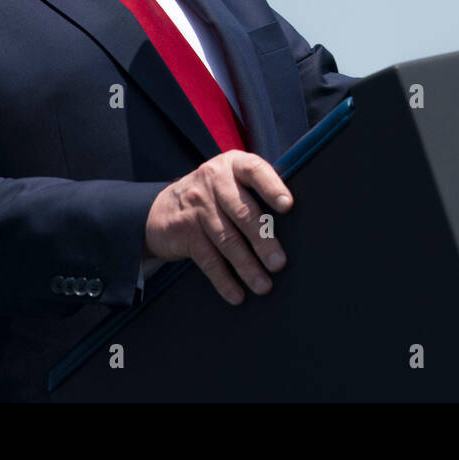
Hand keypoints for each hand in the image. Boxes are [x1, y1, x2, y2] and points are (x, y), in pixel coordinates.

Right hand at [143, 150, 292, 304]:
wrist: (160, 209)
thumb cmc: (213, 197)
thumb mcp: (231, 182)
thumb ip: (256, 191)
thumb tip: (298, 224)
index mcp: (234, 165)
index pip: (255, 171)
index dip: (272, 188)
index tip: (288, 206)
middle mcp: (214, 179)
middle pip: (243, 212)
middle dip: (263, 240)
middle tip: (279, 263)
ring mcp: (197, 205)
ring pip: (226, 239)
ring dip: (247, 266)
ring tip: (263, 285)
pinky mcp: (182, 230)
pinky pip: (207, 258)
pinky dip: (223, 279)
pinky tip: (237, 294)